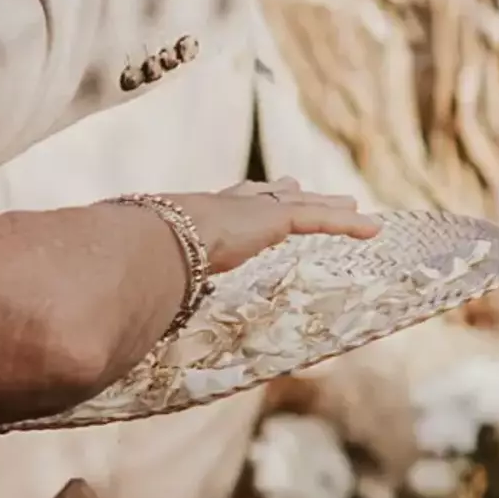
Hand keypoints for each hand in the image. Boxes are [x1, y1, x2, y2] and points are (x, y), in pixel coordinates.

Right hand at [155, 187, 379, 281]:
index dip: (245, 197)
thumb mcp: (159, 270)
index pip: (230, 203)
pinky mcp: (276, 219)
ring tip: (349, 205)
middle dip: (288, 193)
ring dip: (327, 207)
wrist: (161, 240)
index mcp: (204, 215)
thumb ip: (158, 283)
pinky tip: (374, 229)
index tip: (250, 190)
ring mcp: (255, 210)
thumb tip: (124, 313)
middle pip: (269, 196)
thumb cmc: (150, 258)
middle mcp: (233, 206)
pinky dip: (349, 225)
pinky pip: (320, 220)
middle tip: (296, 184)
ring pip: (302, 206)